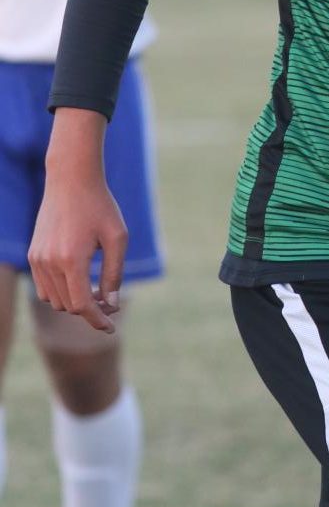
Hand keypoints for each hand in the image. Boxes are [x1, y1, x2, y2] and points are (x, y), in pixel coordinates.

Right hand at [29, 143, 126, 334]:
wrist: (71, 179)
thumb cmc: (100, 205)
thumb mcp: (117, 237)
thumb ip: (114, 273)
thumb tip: (111, 305)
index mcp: (72, 260)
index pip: (82, 305)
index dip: (98, 320)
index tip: (111, 326)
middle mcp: (49, 263)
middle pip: (69, 306)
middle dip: (90, 310)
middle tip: (109, 302)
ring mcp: (38, 259)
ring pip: (54, 300)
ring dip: (74, 302)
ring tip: (96, 291)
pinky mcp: (33, 254)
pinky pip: (44, 288)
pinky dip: (60, 292)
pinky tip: (78, 282)